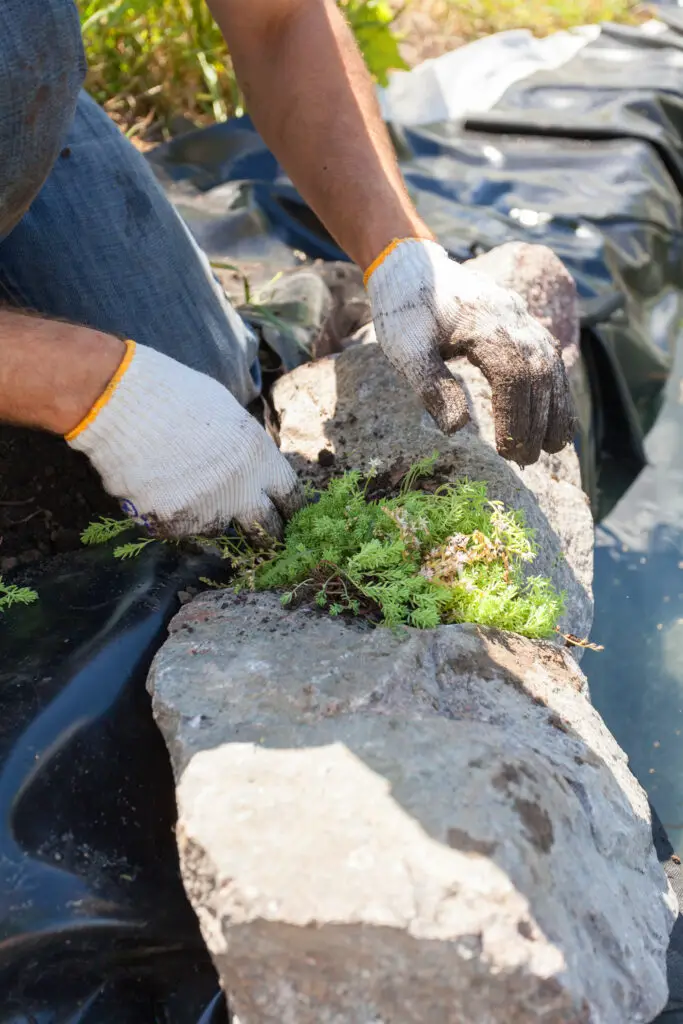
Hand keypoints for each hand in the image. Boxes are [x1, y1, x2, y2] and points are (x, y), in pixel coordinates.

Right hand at [66, 341, 303, 538]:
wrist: (120, 402)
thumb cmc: (175, 396)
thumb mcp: (229, 415)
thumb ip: (247, 451)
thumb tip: (253, 475)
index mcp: (259, 458)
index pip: (290, 498)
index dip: (290, 510)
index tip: (289, 518)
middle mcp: (238, 492)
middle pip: (265, 529)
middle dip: (264, 532)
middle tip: (258, 530)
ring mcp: (203, 512)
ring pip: (214, 527)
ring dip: (205, 514)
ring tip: (181, 480)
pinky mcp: (169, 525)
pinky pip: (175, 527)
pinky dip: (167, 513)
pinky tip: (154, 484)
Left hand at [365, 238, 575, 464]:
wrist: (411, 265)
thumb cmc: (405, 310)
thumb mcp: (406, 350)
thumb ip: (431, 387)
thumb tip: (456, 430)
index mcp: (486, 325)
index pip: (514, 378)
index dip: (515, 418)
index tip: (507, 452)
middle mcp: (514, 319)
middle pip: (540, 376)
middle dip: (537, 422)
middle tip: (525, 460)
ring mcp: (522, 318)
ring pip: (552, 367)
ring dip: (555, 409)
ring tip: (550, 448)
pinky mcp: (523, 321)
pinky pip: (551, 357)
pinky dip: (556, 389)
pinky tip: (554, 417)